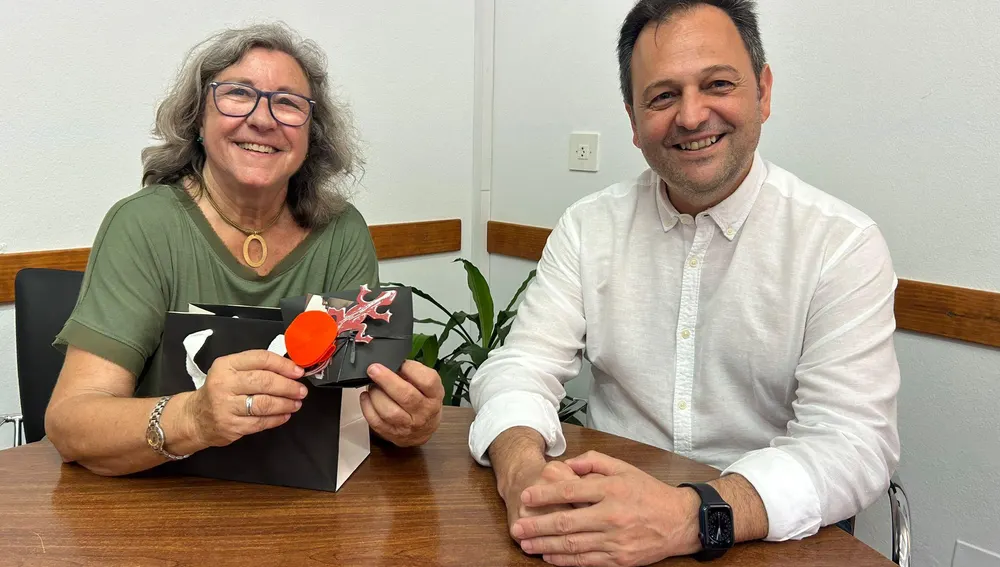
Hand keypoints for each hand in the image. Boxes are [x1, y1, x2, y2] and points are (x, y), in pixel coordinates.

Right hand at [183, 350, 306, 447]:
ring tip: (296, 403)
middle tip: (301, 390)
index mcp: (226, 365)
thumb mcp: (230, 371)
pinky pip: (261, 422)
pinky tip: (285, 415)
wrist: (195, 418)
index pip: (261, 359)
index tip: (298, 371)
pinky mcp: (231, 426)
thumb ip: (255, 367)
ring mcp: (226, 406)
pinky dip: (277, 418)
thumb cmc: (219, 391)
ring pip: (264, 403)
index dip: (284, 365)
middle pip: (265, 382)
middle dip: (288, 386)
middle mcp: (224, 384)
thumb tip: (289, 368)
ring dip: (286, 403)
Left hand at [359, 360, 443, 446]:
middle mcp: (424, 412)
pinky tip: (367, 397)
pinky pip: (376, 422)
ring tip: (372, 385)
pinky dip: (367, 407)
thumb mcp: (428, 385)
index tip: (400, 363)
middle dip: (387, 380)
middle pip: (406, 396)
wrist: (425, 428)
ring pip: (389, 411)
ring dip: (376, 395)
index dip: (411, 369)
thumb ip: (414, 373)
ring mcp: (408, 425)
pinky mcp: (393, 434)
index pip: (427, 381)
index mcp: (434, 395)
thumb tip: (393, 364)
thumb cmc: (425, 401)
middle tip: (374, 369)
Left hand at [512, 451, 701, 566]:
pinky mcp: (618, 558)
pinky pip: (586, 561)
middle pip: (566, 521)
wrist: (679, 521)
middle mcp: (611, 515)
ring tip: (526, 544)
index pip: (570, 491)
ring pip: (573, 544)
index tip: (525, 497)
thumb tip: (566, 465)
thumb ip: (593, 461)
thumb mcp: (624, 467)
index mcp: (612, 489)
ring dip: (545, 545)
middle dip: (537, 526)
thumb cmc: (648, 492)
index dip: (544, 495)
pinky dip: (565, 561)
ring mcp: (615, 539)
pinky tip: (549, 557)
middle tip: (516, 528)